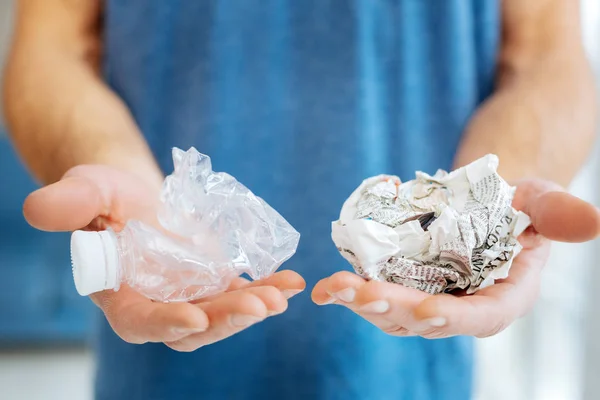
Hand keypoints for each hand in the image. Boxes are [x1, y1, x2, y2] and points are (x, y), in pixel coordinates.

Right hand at [24, 165, 304, 350]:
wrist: (137, 197)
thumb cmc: (106, 195)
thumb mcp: (87, 191)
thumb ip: (69, 203)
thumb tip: (38, 209)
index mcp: (121, 295)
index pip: (140, 322)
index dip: (164, 323)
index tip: (195, 318)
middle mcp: (159, 305)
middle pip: (193, 326)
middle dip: (226, 319)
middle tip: (260, 304)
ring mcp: (190, 297)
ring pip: (223, 314)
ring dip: (254, 307)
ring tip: (284, 293)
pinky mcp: (215, 283)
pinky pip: (243, 291)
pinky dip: (268, 288)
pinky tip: (292, 281)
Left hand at [312, 179, 599, 337]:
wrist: (478, 199)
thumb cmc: (512, 202)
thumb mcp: (538, 199)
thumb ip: (557, 212)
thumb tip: (593, 222)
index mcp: (501, 297)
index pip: (481, 317)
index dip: (455, 318)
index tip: (425, 311)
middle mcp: (460, 305)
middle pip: (426, 319)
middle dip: (393, 309)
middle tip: (361, 294)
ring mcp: (426, 296)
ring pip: (392, 312)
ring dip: (361, 302)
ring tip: (333, 288)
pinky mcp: (399, 283)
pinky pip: (374, 291)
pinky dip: (350, 290)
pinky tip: (326, 286)